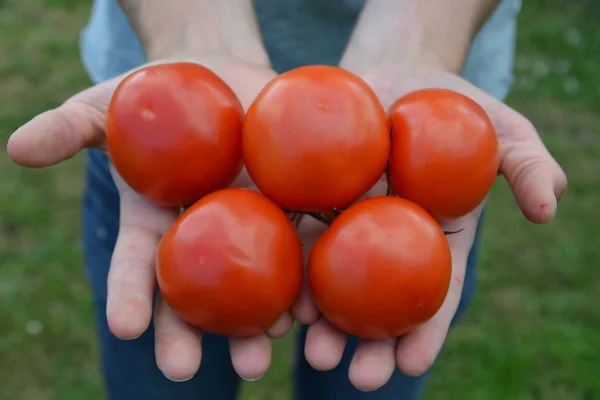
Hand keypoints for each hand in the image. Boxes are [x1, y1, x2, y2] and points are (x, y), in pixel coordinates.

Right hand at [6, 54, 284, 381]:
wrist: (221, 75)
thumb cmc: (157, 94)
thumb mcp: (108, 105)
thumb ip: (69, 127)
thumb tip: (17, 148)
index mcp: (156, 223)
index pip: (137, 265)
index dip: (128, 294)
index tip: (124, 328)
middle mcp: (201, 236)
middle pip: (192, 292)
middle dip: (187, 333)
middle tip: (182, 372)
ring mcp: (249, 225)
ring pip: (250, 284)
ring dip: (253, 323)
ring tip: (257, 355)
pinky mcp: (291, 206)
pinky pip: (301, 244)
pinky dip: (305, 278)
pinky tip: (311, 311)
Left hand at [296, 65, 567, 390]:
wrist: (392, 73)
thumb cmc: (450, 104)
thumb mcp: (499, 128)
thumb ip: (525, 164)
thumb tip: (551, 207)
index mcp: (432, 240)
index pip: (433, 294)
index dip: (426, 331)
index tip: (412, 363)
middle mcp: (387, 245)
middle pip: (380, 303)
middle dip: (370, 345)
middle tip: (359, 376)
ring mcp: (344, 227)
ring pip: (333, 284)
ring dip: (323, 322)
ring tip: (313, 352)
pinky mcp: (308, 203)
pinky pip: (295, 240)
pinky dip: (289, 271)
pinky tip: (280, 301)